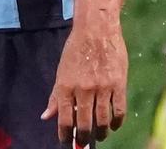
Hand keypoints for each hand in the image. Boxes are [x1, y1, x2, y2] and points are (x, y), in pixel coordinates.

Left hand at [41, 21, 127, 145]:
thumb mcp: (61, 71)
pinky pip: (119, 110)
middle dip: (84, 138)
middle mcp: (83, 89)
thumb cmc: (76, 49)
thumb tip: (46, 117)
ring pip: (102, 121)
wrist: (96, 29)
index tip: (67, 142)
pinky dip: (116, 122)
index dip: (65, 135)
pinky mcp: (118, 84)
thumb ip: (55, 96)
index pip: (65, 119)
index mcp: (66, 86)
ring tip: (100, 135)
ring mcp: (102, 88)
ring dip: (101, 133)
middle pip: (84, 124)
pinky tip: (113, 125)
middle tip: (84, 142)